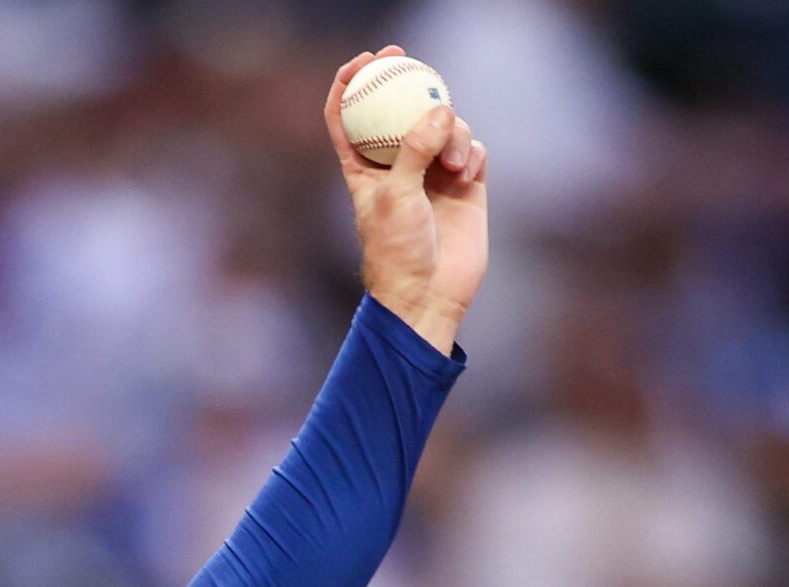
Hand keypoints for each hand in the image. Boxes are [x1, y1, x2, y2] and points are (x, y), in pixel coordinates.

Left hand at [326, 46, 488, 352]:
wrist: (430, 293)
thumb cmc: (398, 252)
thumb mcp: (397, 197)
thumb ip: (414, 151)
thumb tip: (439, 109)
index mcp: (362, 170)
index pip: (346, 119)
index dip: (350, 86)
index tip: (364, 61)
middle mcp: (397, 166)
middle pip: (400, 111)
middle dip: (408, 84)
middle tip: (412, 62)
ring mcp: (432, 172)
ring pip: (443, 125)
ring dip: (450, 132)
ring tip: (450, 164)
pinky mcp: (465, 183)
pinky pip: (471, 147)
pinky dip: (470, 151)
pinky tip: (466, 173)